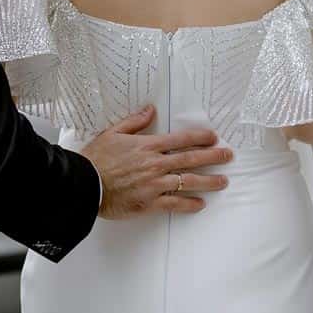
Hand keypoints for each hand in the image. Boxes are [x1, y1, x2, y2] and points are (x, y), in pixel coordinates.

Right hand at [80, 106, 231, 219]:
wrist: (84, 184)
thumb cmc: (96, 159)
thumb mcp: (113, 133)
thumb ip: (134, 121)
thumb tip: (151, 109)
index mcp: (147, 146)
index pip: (181, 140)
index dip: (200, 138)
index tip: (213, 137)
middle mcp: (155, 164)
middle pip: (191, 159)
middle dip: (213, 157)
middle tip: (228, 156)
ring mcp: (154, 184)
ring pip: (188, 182)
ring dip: (208, 181)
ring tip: (223, 181)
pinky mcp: (150, 203)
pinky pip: (175, 203)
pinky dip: (189, 204)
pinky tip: (200, 203)